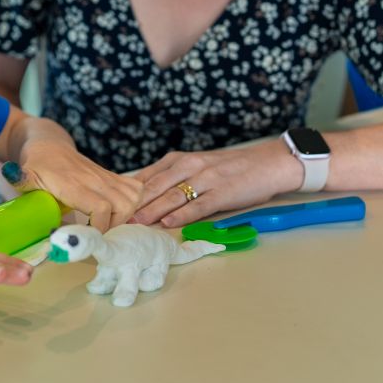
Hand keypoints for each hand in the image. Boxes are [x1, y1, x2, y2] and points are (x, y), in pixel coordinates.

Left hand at [14, 139, 142, 231]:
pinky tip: (115, 212)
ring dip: (124, 215)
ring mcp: (104, 176)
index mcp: (72, 182)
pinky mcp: (111, 176)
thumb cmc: (35, 164)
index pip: (99, 207)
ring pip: (132, 197)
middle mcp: (93, 178)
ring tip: (106, 224)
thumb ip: (20, 179)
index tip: (87, 238)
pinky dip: (131, 203)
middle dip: (114, 226)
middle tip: (97, 234)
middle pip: (122, 205)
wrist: (49, 144)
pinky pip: (134, 189)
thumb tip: (11, 173)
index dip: (99, 227)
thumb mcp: (24, 174)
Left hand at [131, 141, 300, 227]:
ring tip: (137, 223)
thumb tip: (144, 195)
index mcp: (180, 160)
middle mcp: (190, 166)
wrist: (267, 163)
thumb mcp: (197, 165)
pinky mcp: (222, 193)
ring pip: (173, 196)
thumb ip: (173, 177)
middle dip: (136, 204)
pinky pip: (198, 205)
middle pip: (156, 187)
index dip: (130, 193)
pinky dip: (182, 214)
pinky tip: (169, 223)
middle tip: (118, 219)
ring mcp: (206, 179)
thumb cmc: (230, 168)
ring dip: (153, 211)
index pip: (148, 176)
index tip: (115, 206)